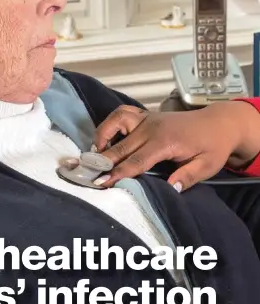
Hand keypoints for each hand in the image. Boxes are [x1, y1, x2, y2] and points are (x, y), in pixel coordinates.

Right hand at [87, 102, 259, 190]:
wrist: (219, 123)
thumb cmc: (212, 147)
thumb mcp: (207, 166)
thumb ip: (188, 176)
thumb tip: (170, 188)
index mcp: (166, 142)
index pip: (136, 161)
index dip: (117, 173)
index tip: (101, 183)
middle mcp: (152, 128)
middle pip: (120, 147)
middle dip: (101, 162)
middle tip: (85, 174)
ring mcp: (147, 119)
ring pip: (116, 125)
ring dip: (102, 138)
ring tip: (93, 154)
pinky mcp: (145, 116)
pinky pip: (121, 115)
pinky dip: (109, 124)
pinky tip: (104, 139)